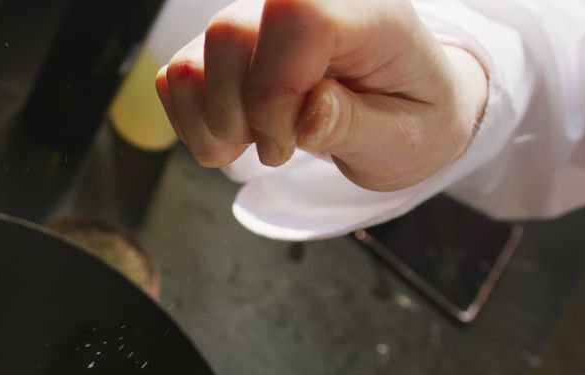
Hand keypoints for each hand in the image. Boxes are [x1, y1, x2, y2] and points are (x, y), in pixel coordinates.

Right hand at [155, 0, 488, 190]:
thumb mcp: (405, 140)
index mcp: (366, 12)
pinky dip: (196, 124)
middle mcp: (304, 0)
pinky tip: (238, 134)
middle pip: (228, 33)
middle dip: (242, 114)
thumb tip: (308, 114)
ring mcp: (254, 19)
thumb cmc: (409, 120)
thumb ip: (357, 126)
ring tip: (259, 142)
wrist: (397, 110)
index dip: (276, 88)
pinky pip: (175, 80)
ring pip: (192, 61)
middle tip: (280, 149)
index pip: (295, 14)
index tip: (291, 140)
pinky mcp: (220, 46)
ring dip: (216, 125)